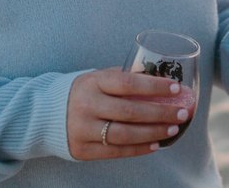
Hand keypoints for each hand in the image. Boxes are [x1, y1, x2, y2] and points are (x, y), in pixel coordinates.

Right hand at [66, 68, 189, 159]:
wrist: (46, 114)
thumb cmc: (83, 92)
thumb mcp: (98, 78)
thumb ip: (123, 78)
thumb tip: (159, 77)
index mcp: (93, 82)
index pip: (128, 83)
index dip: (154, 86)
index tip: (176, 88)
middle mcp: (87, 105)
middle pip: (130, 111)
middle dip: (161, 113)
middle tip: (182, 112)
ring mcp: (83, 129)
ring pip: (125, 134)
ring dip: (153, 133)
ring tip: (173, 129)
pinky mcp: (82, 149)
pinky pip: (115, 151)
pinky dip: (138, 149)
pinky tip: (155, 144)